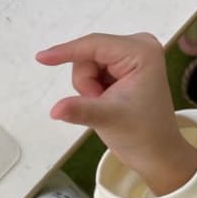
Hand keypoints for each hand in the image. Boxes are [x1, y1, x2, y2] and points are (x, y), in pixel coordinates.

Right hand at [36, 32, 196, 194]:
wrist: (156, 152)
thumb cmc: (140, 134)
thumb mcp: (107, 119)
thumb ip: (80, 110)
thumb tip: (54, 110)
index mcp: (141, 52)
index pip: (94, 45)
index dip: (66, 52)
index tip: (40, 58)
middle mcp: (138, 46)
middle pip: (88, 54)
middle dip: (86, 82)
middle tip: (101, 103)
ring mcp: (131, 55)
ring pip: (87, 63)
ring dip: (88, 87)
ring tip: (106, 104)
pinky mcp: (124, 66)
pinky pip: (92, 70)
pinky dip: (93, 88)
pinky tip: (108, 100)